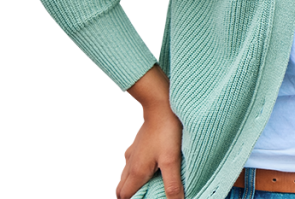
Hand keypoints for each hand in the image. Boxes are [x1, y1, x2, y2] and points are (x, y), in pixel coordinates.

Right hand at [116, 67, 183, 198]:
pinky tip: (150, 167)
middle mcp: (130, 163)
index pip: (124, 196)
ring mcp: (133, 153)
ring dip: (132, 184)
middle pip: (121, 188)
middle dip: (129, 196)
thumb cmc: (165, 129)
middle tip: (144, 196)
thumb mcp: (172, 160)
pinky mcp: (138, 144)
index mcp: (136, 171)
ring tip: (147, 186)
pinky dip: (136, 171)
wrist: (160, 104)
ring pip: (125, 176)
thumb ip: (172, 184)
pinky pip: (131, 163)